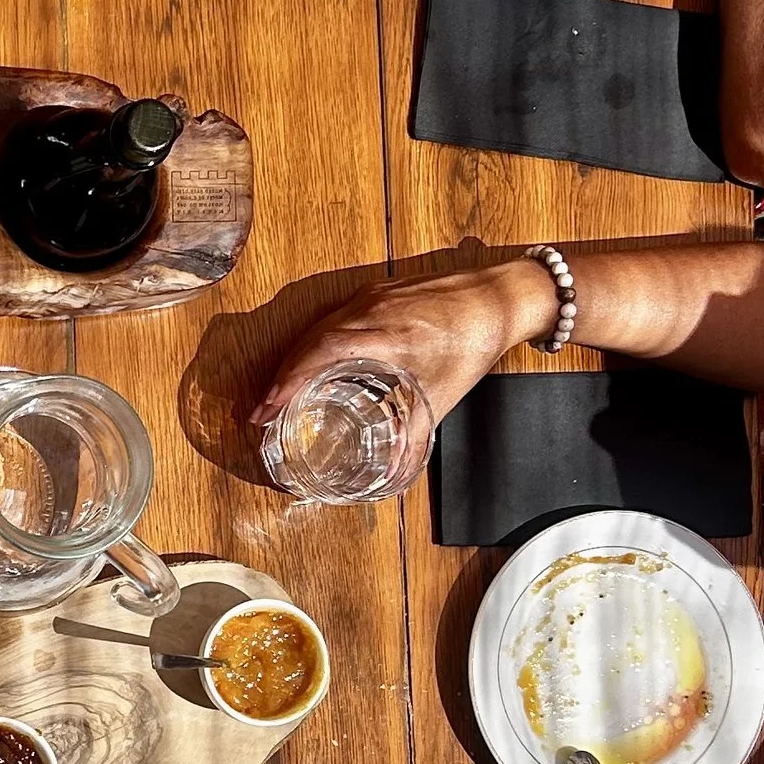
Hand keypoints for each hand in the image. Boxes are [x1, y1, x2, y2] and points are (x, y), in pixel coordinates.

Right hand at [253, 260, 551, 439]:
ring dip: (294, 360)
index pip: (321, 353)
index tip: (269, 407)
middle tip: (262, 411)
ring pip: (318, 328)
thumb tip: (396, 471)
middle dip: (281, 378)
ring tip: (278, 392)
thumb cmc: (475, 340)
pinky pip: (333, 318)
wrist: (500, 297)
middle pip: (309, 341)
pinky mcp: (376, 292)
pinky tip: (311, 363)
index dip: (289, 381)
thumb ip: (416, 435)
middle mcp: (372, 310)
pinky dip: (314, 343)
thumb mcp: (444, 394)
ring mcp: (372, 297)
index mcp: (387, 335)